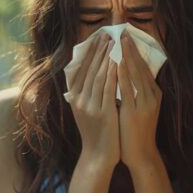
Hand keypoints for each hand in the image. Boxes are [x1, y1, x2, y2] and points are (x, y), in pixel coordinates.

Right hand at [65, 33, 120, 167]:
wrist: (98, 157)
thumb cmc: (95, 133)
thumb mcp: (84, 112)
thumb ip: (84, 95)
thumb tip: (87, 76)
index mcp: (75, 98)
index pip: (81, 70)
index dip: (89, 53)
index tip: (97, 39)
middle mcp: (80, 100)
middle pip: (89, 70)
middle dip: (98, 51)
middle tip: (106, 34)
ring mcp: (90, 106)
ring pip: (98, 76)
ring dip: (106, 57)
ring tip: (113, 42)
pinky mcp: (102, 113)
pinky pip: (108, 88)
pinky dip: (112, 73)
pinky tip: (118, 62)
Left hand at [117, 30, 162, 170]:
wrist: (141, 154)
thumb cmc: (136, 131)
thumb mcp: (138, 108)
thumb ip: (133, 91)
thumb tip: (122, 72)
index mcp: (154, 93)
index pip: (144, 67)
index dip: (135, 51)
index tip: (126, 37)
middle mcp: (152, 95)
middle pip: (141, 66)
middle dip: (131, 48)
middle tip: (123, 32)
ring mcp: (144, 103)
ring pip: (135, 74)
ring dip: (126, 56)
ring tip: (119, 42)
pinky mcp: (135, 110)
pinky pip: (127, 88)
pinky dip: (121, 74)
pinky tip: (115, 64)